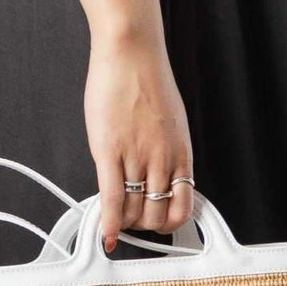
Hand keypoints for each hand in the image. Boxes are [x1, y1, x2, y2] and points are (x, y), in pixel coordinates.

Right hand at [84, 24, 194, 252]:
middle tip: (130, 222)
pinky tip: (104, 233)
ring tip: (115, 218)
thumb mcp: (171, 124)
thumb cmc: (147, 81)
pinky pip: (112, 199)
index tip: (155, 224)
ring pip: (134, 212)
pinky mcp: (109, 151)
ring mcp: (137, 157)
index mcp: (181, 154)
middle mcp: (163, 159)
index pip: (182, 208)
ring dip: (124, 223)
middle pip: (156, 216)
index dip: (167, 224)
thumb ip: (165, 154)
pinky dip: (108, 223)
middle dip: (142, 227)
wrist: (131, 52)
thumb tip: (156, 179)